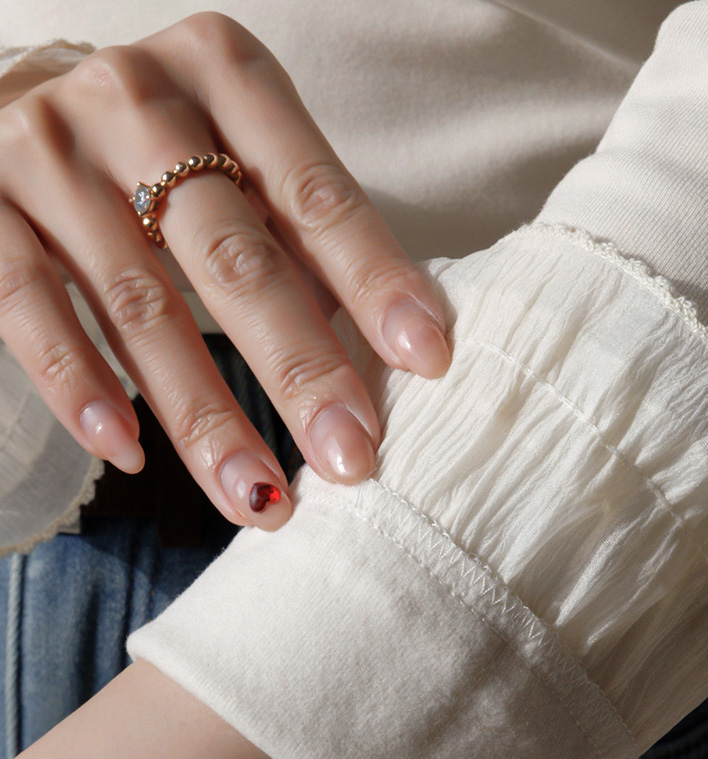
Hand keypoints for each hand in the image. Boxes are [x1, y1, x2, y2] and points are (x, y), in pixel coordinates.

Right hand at [0, 12, 450, 528]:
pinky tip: (129, 453)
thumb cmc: (151, 146)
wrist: (1, 100)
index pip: (313, 192)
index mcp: (222, 71)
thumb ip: (300, 232)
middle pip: (232, 257)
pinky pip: (30, 311)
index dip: (373, 279)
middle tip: (351, 458)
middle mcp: (135, 98)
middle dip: (300, 369)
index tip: (427, 362)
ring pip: (138, 305)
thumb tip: (399, 348)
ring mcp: (48, 151)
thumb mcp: (232, 151)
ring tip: (260, 499)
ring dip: (203, 417)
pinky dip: (81, 389)